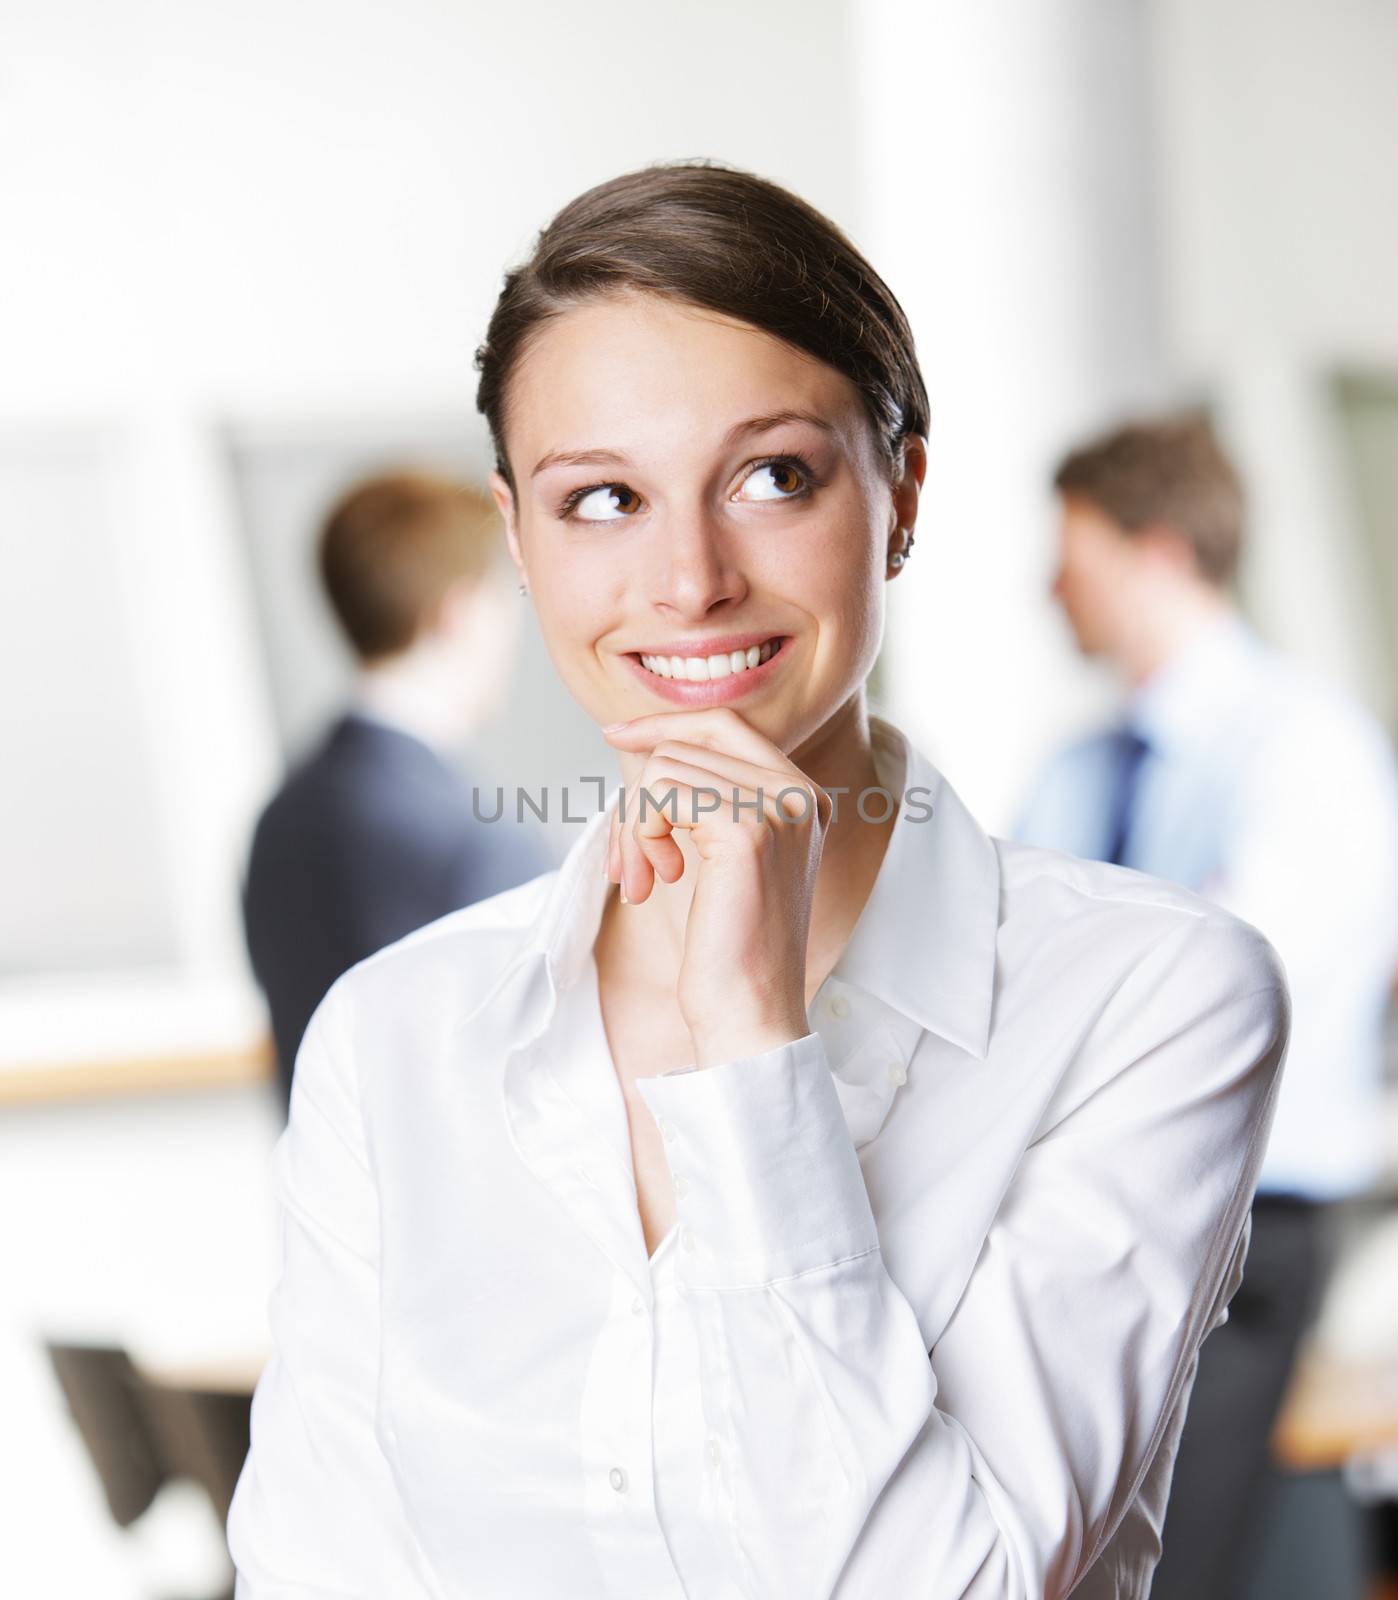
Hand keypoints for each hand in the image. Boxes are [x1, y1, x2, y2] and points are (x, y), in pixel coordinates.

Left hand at [602, 707, 830, 1068]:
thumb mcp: (725, 858)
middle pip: (686, 746)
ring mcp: (780, 807)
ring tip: (646, 880)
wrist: (751, 1012)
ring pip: (666, 770)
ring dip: (636, 827)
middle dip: (640, 801)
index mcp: (805, 796)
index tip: (614, 735)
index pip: (724, 724)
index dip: (663, 725)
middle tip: (631, 866)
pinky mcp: (749, 829)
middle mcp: (802, 792)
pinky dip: (642, 835)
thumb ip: (708, 800)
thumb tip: (649, 747)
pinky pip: (662, 796)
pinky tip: (658, 882)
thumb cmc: (730, 948)